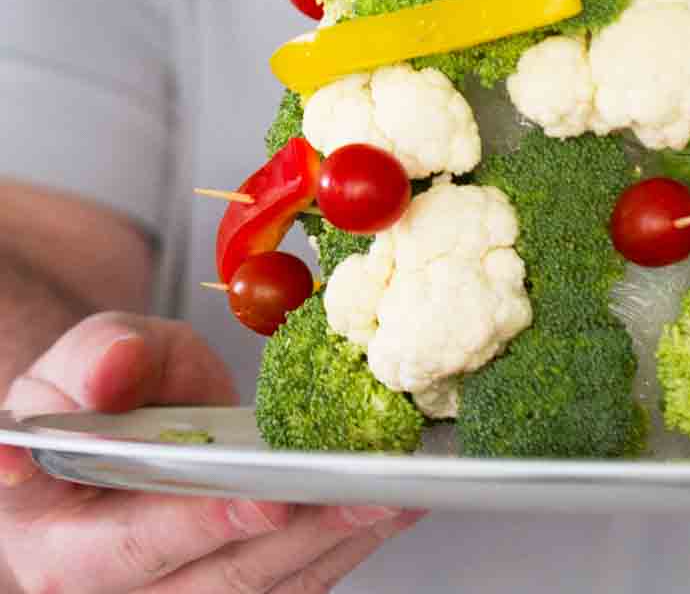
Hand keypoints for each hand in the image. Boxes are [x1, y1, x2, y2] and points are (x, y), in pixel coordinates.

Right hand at [0, 310, 423, 590]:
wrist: (103, 422)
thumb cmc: (90, 396)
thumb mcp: (84, 358)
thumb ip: (98, 360)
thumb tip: (110, 374)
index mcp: (55, 540)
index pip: (127, 548)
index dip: (197, 526)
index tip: (263, 500)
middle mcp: (112, 591)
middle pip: (213, 582)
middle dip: (296, 537)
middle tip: (362, 493)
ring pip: (260, 591)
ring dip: (333, 546)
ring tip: (395, 497)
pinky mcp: (223, 585)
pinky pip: (286, 584)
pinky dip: (338, 549)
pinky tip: (385, 511)